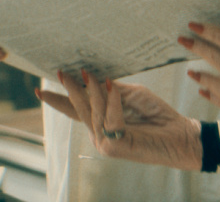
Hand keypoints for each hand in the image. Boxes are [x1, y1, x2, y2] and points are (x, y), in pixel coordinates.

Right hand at [39, 71, 201, 170]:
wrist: (179, 133)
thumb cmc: (157, 114)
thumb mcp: (132, 94)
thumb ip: (111, 90)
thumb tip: (91, 77)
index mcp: (102, 120)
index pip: (76, 109)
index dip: (59, 99)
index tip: (40, 88)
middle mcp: (99, 133)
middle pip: (78, 110)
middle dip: (68, 90)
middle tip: (60, 72)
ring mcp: (105, 142)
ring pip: (92, 113)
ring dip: (91, 91)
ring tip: (86, 72)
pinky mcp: (114, 148)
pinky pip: (109, 120)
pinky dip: (112, 102)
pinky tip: (113, 87)